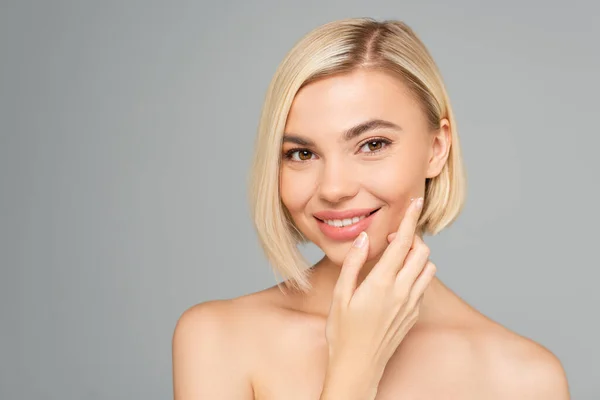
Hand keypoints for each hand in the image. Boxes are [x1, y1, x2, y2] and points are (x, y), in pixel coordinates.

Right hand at [325, 197, 436, 374]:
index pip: (402, 243)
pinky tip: (397, 282)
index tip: (415, 201)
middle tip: (394, 239)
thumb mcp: (340, 295)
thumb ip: (354, 264)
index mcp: (382, 283)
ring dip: (417, 257)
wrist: (358, 367)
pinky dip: (416, 276)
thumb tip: (363, 239)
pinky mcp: (414, 315)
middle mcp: (402, 292)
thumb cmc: (342, 332)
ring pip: (428, 268)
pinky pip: (423, 287)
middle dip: (412, 238)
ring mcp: (411, 305)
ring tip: (397, 259)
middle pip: (421, 252)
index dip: (409, 219)